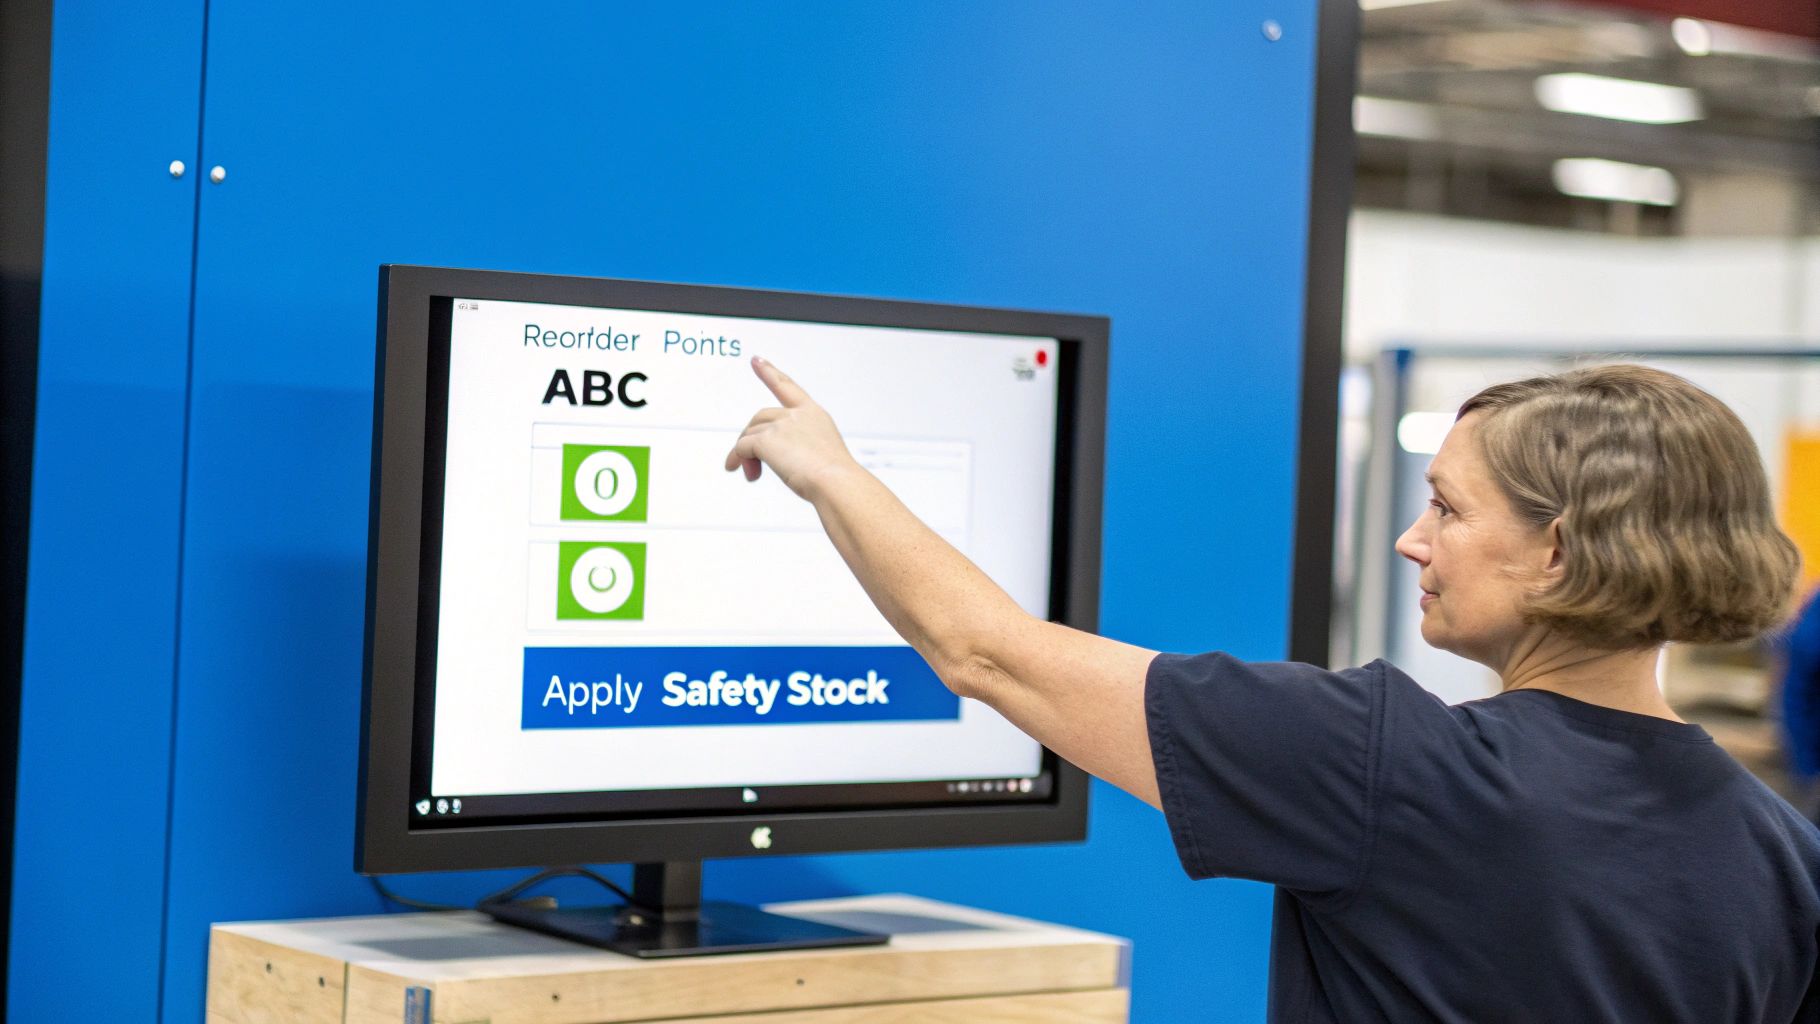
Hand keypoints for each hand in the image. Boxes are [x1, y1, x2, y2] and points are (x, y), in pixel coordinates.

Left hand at [723, 357, 860, 500]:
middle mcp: (797, 415)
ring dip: (746, 455)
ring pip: (750, 434)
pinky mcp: (766, 439)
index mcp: (814, 414)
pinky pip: (742, 447)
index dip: (770, 372)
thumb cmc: (836, 478)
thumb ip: (803, 449)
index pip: (787, 387)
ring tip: (753, 475)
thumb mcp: (823, 455)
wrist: (837, 483)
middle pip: (760, 417)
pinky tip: (747, 472)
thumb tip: (782, 459)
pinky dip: (738, 459)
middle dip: (752, 438)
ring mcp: (781, 425)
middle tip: (753, 465)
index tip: (757, 361)